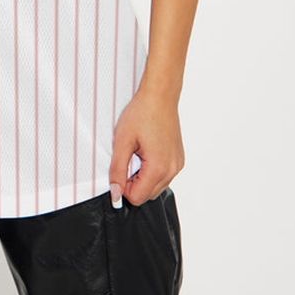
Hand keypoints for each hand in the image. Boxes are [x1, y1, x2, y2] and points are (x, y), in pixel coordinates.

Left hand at [109, 87, 184, 206]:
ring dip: (143, 177)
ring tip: (138, 152)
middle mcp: (172, 170)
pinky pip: (163, 176)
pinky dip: (152, 170)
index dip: (123, 186)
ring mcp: (178, 165)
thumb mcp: (122, 141)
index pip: (137, 198)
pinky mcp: (179, 159)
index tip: (120, 167)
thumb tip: (115, 193)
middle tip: (128, 157)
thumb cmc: (142, 113)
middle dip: (133, 182)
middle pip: (147, 195)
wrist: (160, 96)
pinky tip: (147, 151)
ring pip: (156, 186)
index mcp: (159, 168)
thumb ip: (117, 170)